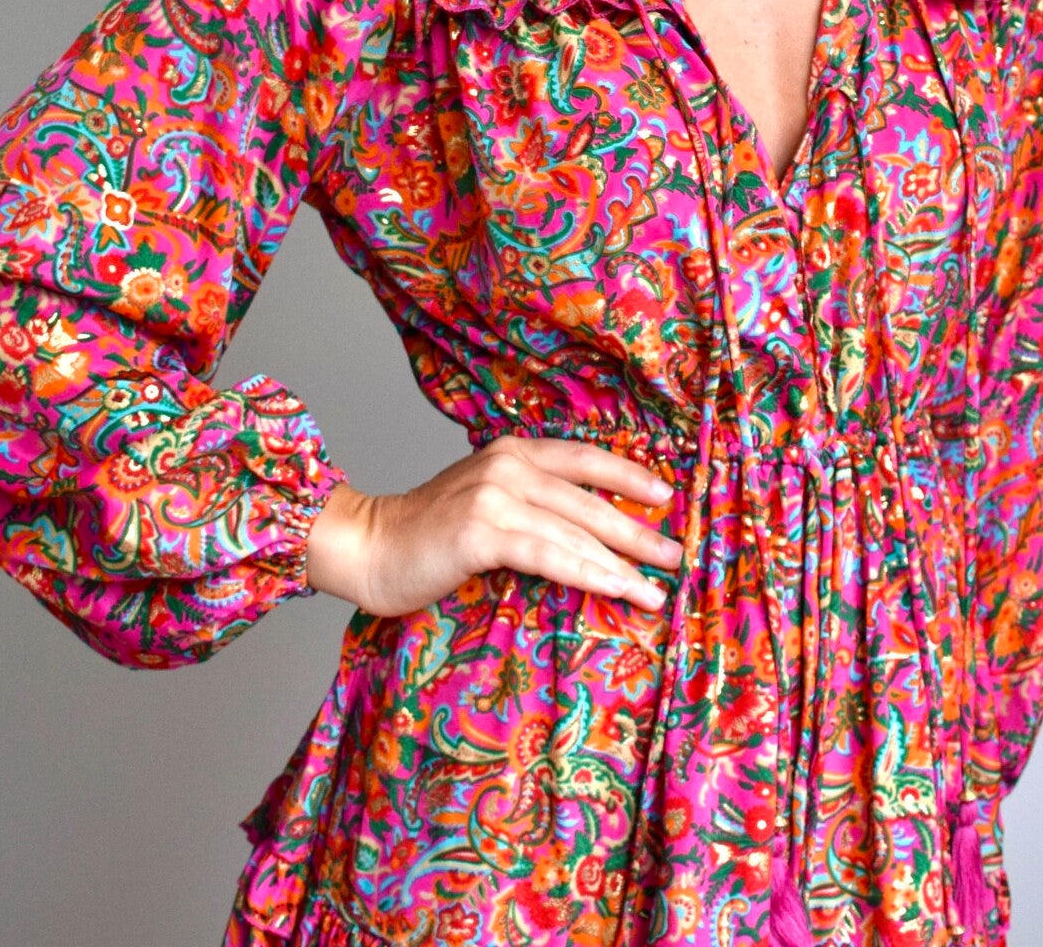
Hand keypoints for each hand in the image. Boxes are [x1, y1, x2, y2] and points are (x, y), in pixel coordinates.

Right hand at [303, 436, 684, 617]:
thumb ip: (527, 504)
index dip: (629, 476)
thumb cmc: (427, 535)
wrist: (366, 546)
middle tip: (676, 556)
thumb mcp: (484, 503)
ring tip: (656, 590)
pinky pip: (549, 555)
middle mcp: (509, 465)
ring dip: (622, 564)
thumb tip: (587, 533)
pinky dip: (588, 574)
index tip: (667, 497)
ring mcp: (495, 496)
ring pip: (575, 532)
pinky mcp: (482, 532)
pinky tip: (615, 590)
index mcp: (513, 452)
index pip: (585, 459)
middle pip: (590, 500)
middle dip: (639, 531)